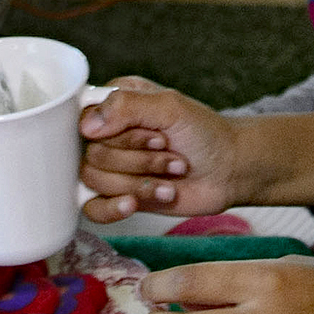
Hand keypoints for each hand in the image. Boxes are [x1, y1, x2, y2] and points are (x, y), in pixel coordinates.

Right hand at [78, 79, 251, 220]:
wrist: (229, 170)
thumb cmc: (205, 133)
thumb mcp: (170, 107)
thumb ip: (127, 106)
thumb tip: (86, 126)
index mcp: (116, 104)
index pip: (84, 119)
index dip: (115, 134)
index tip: (149, 133)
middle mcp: (109, 134)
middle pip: (92, 154)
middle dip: (137, 159)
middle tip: (170, 153)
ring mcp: (113, 167)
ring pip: (95, 181)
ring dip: (139, 181)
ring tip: (171, 175)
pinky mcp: (118, 196)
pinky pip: (93, 209)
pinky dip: (114, 208)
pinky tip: (135, 203)